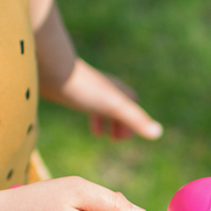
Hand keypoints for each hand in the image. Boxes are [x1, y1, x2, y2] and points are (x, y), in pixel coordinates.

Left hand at [43, 59, 161, 140]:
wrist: (51, 70)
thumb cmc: (84, 89)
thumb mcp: (113, 106)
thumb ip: (134, 119)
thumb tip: (158, 133)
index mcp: (116, 89)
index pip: (132, 102)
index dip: (132, 120)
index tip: (126, 137)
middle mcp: (104, 86)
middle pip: (118, 104)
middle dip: (119, 122)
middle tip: (115, 139)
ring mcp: (87, 86)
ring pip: (100, 103)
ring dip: (103, 119)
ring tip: (98, 134)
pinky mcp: (70, 88)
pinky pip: (83, 100)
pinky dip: (87, 112)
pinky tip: (78, 117)